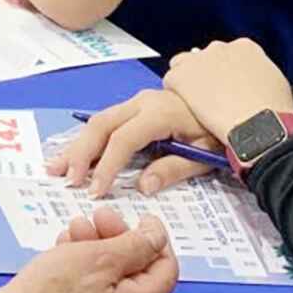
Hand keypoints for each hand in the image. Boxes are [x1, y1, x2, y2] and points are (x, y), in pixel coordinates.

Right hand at [0, 208, 175, 292]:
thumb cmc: (54, 292)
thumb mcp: (101, 256)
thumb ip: (137, 244)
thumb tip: (159, 235)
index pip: (165, 265)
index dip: (153, 236)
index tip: (137, 216)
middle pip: (137, 271)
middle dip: (117, 238)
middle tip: (96, 217)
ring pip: (113, 279)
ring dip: (96, 249)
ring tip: (72, 232)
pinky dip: (84, 268)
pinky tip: (64, 251)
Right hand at [46, 89, 218, 197]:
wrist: (236, 106)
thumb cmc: (221, 131)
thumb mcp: (204, 154)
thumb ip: (173, 169)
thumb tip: (143, 187)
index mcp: (160, 113)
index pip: (124, 139)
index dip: (107, 165)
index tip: (95, 190)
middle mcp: (143, 102)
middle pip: (101, 125)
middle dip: (80, 152)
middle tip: (66, 178)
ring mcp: (138, 102)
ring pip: (99, 120)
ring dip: (77, 145)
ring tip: (56, 167)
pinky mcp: (137, 106)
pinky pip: (107, 120)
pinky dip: (88, 138)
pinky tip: (75, 154)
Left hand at [163, 38, 292, 143]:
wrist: (259, 126)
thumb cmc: (273, 112)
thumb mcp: (274, 84)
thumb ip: (257, 75)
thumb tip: (251, 83)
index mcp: (246, 48)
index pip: (226, 54)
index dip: (223, 72)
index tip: (224, 86)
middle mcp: (221, 48)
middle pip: (204, 57)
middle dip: (205, 74)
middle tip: (210, 97)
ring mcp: (199, 60)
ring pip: (183, 65)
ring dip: (188, 81)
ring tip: (196, 104)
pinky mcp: (182, 75)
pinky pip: (171, 81)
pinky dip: (176, 94)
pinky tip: (186, 109)